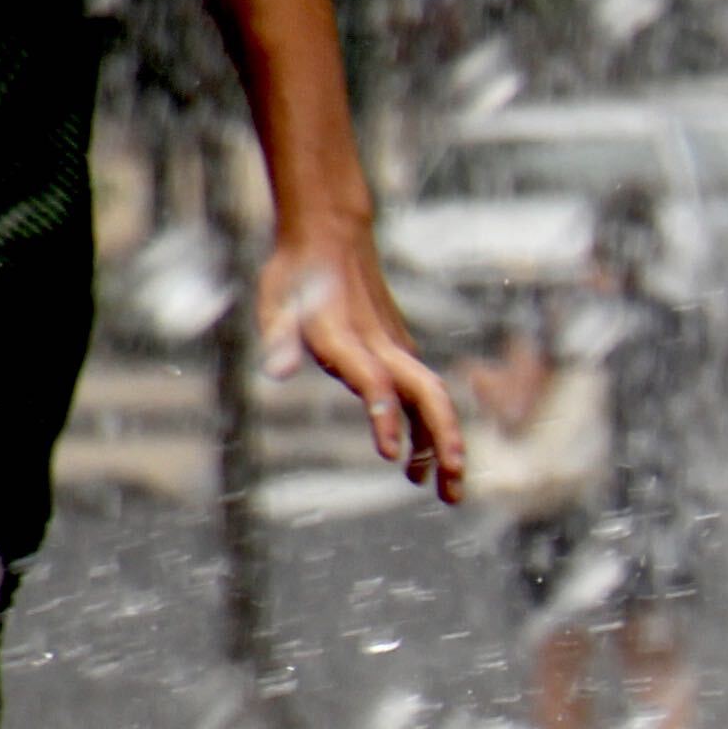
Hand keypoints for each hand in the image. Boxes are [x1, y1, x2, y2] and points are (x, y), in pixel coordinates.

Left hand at [257, 222, 464, 501]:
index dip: (383, 416)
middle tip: (452, 491)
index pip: (374, 381)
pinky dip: (428, 430)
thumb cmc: (296, 274)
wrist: (331, 235)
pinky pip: (422, 396)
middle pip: (429, 397)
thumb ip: (279, 339)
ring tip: (446, 492)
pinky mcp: (399, 352)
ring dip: (444, 446)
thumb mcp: (275, 302)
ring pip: (433, 401)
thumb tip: (275, 373)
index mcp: (348, 338)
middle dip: (444, 442)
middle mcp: (382, 347)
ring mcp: (397, 349)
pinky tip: (420, 460)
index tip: (389, 454)